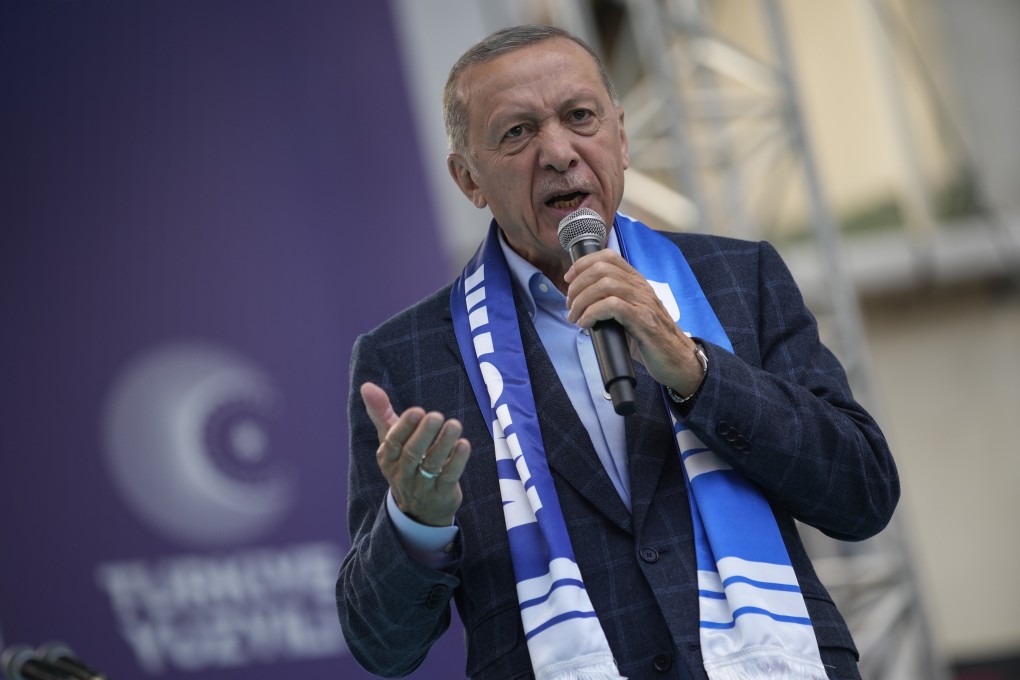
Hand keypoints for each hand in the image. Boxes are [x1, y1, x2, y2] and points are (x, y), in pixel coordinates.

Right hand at [361, 382, 470, 526]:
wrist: (419, 509)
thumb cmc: (405, 462)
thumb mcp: (390, 440)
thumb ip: (381, 412)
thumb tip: (366, 385)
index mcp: (387, 458)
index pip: (393, 442)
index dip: (404, 427)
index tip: (417, 411)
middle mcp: (402, 473)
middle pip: (412, 453)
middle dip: (424, 434)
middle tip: (436, 415)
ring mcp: (421, 486)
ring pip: (432, 465)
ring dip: (444, 444)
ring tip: (454, 425)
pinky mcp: (440, 495)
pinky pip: (448, 478)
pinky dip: (457, 461)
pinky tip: (464, 445)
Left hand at [563, 249, 704, 396]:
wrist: (678, 360)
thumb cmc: (651, 340)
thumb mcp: (630, 316)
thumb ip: (612, 305)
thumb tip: (582, 307)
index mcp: (637, 282)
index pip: (609, 256)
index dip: (583, 264)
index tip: (568, 279)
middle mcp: (640, 287)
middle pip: (602, 269)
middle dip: (578, 285)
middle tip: (570, 305)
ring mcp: (643, 302)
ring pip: (605, 285)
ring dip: (581, 301)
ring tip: (575, 317)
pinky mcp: (643, 320)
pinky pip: (612, 306)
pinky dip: (592, 313)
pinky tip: (586, 324)